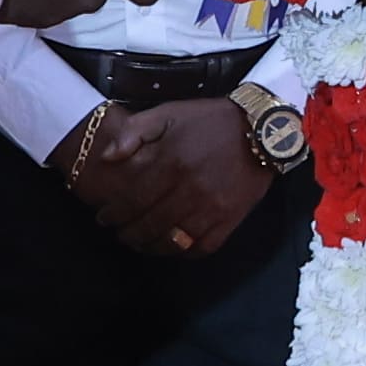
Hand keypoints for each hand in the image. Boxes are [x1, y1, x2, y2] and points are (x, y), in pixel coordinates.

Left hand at [66, 96, 266, 259]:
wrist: (261, 128)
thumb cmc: (209, 120)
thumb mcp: (168, 113)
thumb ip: (134, 132)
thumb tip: (107, 157)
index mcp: (172, 162)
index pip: (133, 199)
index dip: (114, 213)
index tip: (104, 217)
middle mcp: (190, 189)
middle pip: (149, 224)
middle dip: (127, 233)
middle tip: (119, 233)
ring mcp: (212, 208)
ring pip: (173, 241)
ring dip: (151, 247)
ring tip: (140, 243)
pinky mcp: (230, 219)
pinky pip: (202, 247)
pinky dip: (184, 252)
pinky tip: (172, 247)